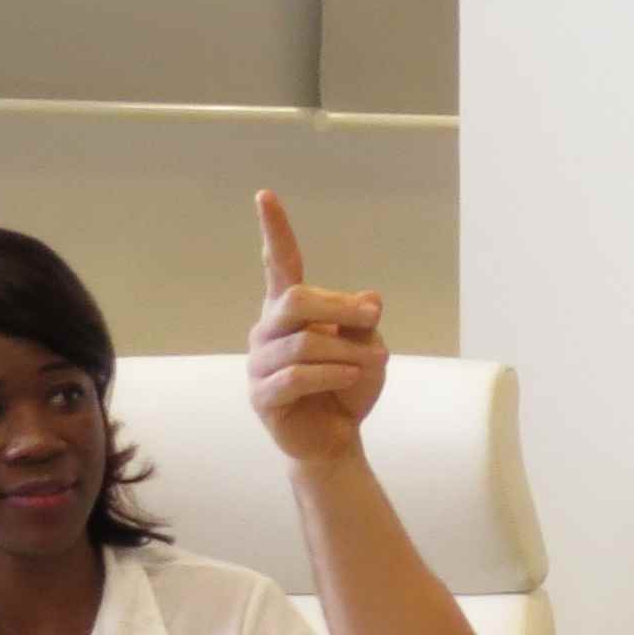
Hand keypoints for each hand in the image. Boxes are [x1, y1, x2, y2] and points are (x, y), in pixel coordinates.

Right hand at [246, 191, 387, 463]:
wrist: (336, 438)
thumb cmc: (348, 387)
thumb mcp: (368, 350)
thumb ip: (364, 323)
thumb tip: (371, 297)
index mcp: (289, 310)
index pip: (279, 264)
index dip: (274, 231)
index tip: (265, 196)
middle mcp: (268, 329)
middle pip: (296, 300)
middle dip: (340, 307)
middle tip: (373, 319)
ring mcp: (259, 362)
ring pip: (305, 343)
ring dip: (348, 352)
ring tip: (372, 363)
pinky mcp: (262, 395)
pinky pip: (296, 377)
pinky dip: (332, 375)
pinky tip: (352, 377)